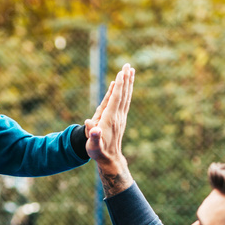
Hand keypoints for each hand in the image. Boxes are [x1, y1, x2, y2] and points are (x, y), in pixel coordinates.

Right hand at [86, 64, 134, 186]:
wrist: (109, 159)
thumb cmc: (98, 151)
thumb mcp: (94, 146)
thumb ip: (94, 136)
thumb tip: (94, 127)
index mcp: (111, 119)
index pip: (116, 99)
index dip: (119, 86)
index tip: (121, 73)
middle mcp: (118, 116)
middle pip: (123, 94)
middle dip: (126, 79)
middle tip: (128, 65)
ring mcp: (121, 117)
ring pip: (126, 97)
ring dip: (129, 83)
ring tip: (131, 71)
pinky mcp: (121, 119)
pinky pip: (125, 102)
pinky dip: (126, 91)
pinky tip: (126, 86)